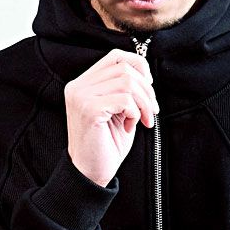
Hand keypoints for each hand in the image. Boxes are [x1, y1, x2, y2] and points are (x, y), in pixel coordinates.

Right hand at [63, 49, 159, 186]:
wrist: (91, 173)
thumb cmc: (106, 144)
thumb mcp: (118, 110)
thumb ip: (125, 90)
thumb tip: (146, 74)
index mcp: (83, 84)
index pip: (115, 57)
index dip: (138, 65)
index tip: (149, 85)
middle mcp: (78, 87)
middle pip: (125, 69)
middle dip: (146, 90)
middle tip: (151, 111)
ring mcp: (81, 97)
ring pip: (127, 82)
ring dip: (143, 103)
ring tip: (142, 120)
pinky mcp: (89, 110)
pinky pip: (124, 100)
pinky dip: (134, 112)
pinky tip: (130, 126)